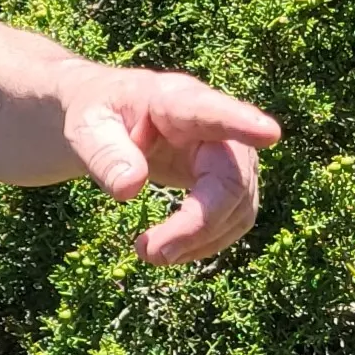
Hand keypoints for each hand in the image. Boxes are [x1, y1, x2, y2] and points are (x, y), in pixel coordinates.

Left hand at [60, 67, 281, 264]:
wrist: (110, 116)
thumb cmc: (98, 114)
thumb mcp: (85, 128)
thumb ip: (104, 153)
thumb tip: (129, 188)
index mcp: (175, 100)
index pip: (211, 111)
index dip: (241, 122)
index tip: (269, 132)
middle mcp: (213, 126)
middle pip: (232, 178)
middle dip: (199, 223)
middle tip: (151, 252)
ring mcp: (227, 153)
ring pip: (239, 205)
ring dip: (202, 240)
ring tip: (150, 253)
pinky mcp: (227, 178)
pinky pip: (235, 217)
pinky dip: (207, 241)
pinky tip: (173, 250)